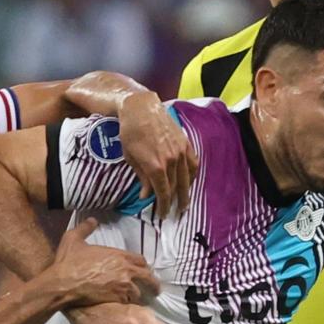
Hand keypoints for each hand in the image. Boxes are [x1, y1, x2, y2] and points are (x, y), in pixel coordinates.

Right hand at [50, 218, 158, 307]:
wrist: (63, 283)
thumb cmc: (68, 262)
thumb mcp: (73, 239)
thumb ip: (85, 228)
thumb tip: (92, 220)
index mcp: (118, 255)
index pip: (141, 260)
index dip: (143, 267)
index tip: (143, 271)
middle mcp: (125, 270)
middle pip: (148, 277)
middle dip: (152, 284)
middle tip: (154, 290)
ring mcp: (123, 286)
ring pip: (139, 293)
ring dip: (138, 296)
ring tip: (136, 301)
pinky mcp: (117, 299)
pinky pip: (129, 303)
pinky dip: (128, 305)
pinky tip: (125, 307)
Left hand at [117, 92, 195, 219]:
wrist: (141, 108)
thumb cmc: (130, 132)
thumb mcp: (131, 157)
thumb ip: (142, 177)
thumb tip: (146, 195)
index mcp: (155, 166)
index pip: (163, 193)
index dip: (164, 206)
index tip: (163, 215)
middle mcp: (171, 161)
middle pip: (175, 187)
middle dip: (174, 202)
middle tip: (174, 213)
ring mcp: (180, 151)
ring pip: (187, 177)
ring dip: (186, 192)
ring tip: (185, 203)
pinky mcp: (185, 142)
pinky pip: (193, 162)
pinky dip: (193, 174)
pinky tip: (190, 181)